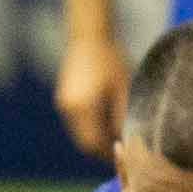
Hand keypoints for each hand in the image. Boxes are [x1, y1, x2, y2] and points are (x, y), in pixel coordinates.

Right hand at [52, 24, 125, 156]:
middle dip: (103, 149)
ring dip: (97, 139)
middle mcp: (69, 109)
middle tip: (123, 150)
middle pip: (85, 143)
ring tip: (117, 136)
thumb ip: (123, 117)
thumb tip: (128, 142)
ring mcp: (64, 105)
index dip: (109, 154)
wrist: (89, 35)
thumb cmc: (111, 58)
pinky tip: (107, 122)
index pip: (94, 144)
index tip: (126, 155)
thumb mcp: (123, 88)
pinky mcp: (64, 99)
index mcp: (83, 107)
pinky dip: (91, 128)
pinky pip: (77, 124)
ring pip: (80, 135)